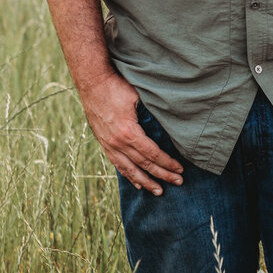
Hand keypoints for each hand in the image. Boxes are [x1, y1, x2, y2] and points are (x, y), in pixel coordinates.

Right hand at [79, 68, 183, 194]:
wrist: (92, 82)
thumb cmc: (118, 86)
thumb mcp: (139, 97)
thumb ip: (153, 113)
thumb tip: (171, 124)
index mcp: (128, 132)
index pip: (152, 154)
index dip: (167, 163)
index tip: (180, 169)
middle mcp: (117, 143)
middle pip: (143, 165)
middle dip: (162, 175)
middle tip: (178, 183)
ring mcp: (109, 144)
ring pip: (129, 169)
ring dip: (145, 181)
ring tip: (158, 191)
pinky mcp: (104, 143)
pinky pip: (117, 164)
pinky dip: (128, 175)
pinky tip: (137, 183)